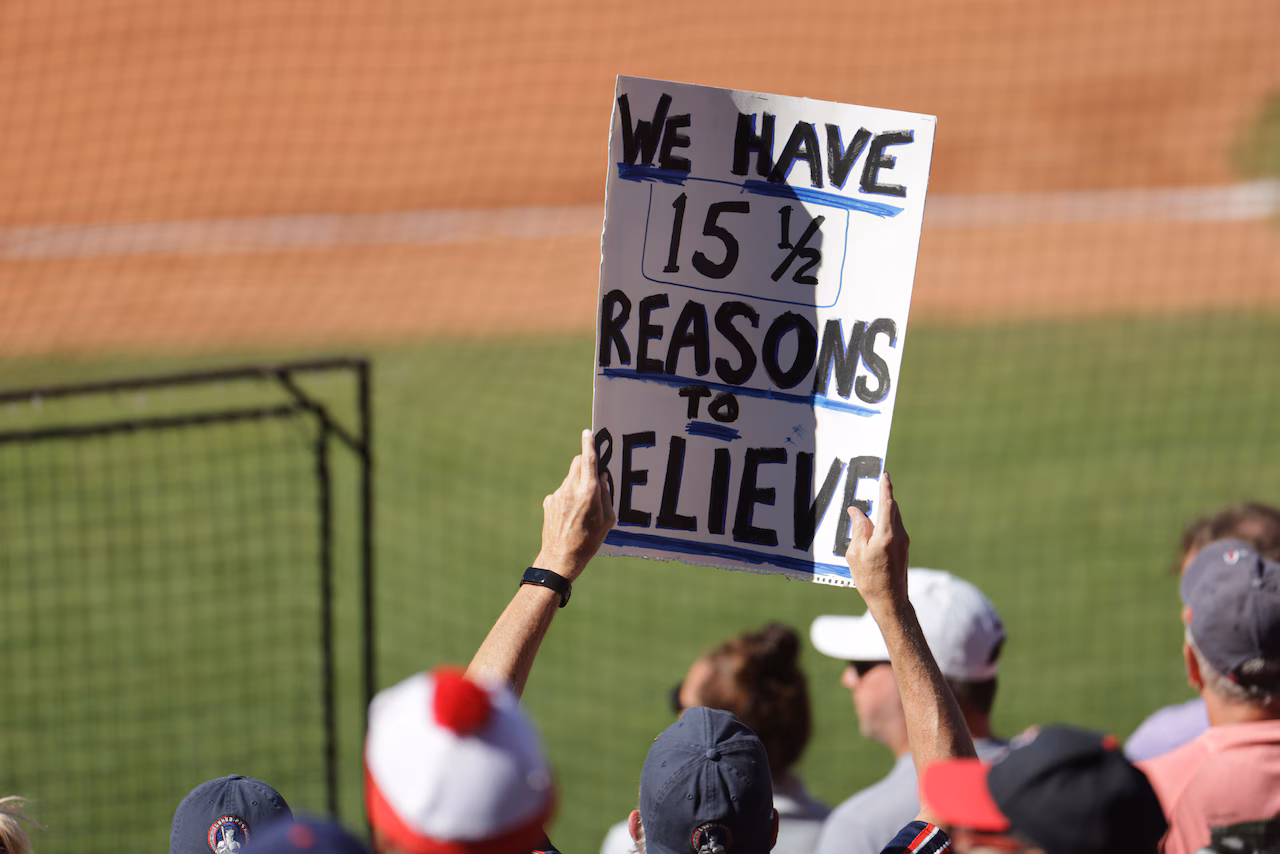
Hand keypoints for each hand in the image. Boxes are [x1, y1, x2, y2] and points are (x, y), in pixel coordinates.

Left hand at [533, 429, 616, 581]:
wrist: (561, 558)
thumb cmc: (590, 541)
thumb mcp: (608, 519)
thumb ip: (606, 494)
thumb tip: (602, 477)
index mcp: (588, 491)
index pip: (588, 459)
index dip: (589, 444)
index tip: (588, 432)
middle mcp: (570, 488)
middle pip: (577, 463)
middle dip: (585, 464)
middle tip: (593, 477)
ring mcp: (557, 494)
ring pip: (570, 478)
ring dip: (578, 484)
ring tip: (583, 508)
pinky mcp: (548, 502)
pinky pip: (561, 492)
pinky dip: (568, 497)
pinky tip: (571, 516)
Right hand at [844, 472, 909, 610]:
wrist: (890, 600)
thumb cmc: (869, 579)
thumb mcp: (855, 553)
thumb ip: (858, 529)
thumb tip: (857, 512)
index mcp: (886, 535)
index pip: (887, 504)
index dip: (885, 488)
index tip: (885, 475)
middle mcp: (898, 535)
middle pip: (892, 509)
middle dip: (884, 498)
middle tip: (875, 487)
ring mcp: (904, 542)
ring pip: (894, 518)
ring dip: (884, 511)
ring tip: (870, 510)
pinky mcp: (904, 549)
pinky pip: (894, 528)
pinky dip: (886, 523)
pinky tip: (875, 529)